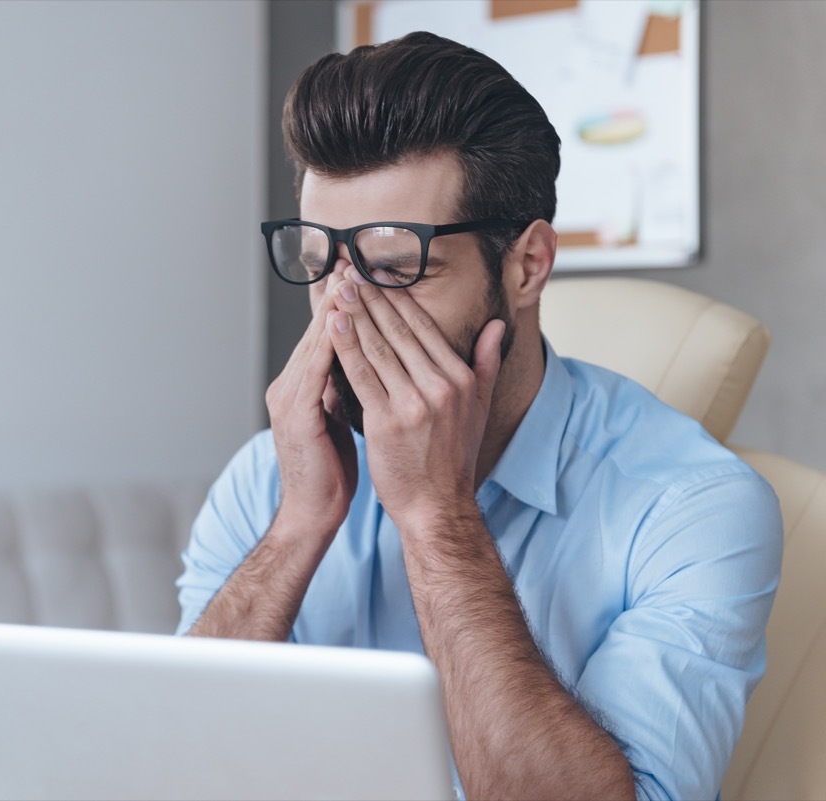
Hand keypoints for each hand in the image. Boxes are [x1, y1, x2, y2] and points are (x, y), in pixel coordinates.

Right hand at [265, 274, 358, 534]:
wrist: (312, 513)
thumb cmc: (330, 471)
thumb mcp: (339, 420)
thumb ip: (344, 388)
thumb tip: (363, 363)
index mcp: (301, 386)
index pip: (324, 336)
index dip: (341, 304)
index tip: (358, 273)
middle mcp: (289, 385)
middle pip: (317, 331)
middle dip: (336, 295)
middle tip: (351, 259)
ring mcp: (288, 398)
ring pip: (315, 344)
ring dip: (333, 310)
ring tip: (349, 278)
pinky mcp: (295, 413)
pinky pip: (315, 370)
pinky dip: (329, 343)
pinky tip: (343, 323)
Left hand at [327, 269, 503, 524]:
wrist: (437, 508)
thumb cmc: (451, 461)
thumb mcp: (479, 409)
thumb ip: (485, 365)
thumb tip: (495, 327)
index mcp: (460, 379)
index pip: (424, 328)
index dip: (397, 298)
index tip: (377, 274)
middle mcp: (440, 387)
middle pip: (399, 331)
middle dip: (372, 297)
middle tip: (350, 269)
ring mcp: (414, 404)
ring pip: (379, 348)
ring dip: (356, 314)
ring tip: (338, 288)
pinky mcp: (388, 422)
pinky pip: (362, 376)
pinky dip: (346, 347)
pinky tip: (333, 325)